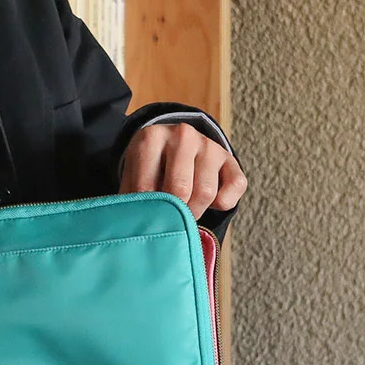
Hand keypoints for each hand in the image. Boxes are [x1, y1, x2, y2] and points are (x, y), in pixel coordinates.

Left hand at [119, 122, 246, 216]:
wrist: (176, 144)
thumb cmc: (152, 168)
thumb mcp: (134, 176)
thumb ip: (131, 198)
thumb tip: (130, 229)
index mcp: (151, 138)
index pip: (147, 187)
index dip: (148, 211)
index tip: (148, 220)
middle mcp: (182, 136)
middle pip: (180, 190)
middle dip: (174, 214)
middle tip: (170, 222)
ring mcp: (208, 145)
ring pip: (205, 192)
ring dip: (196, 211)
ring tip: (185, 213)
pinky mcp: (230, 158)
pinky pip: (234, 188)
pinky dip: (222, 203)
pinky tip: (209, 203)